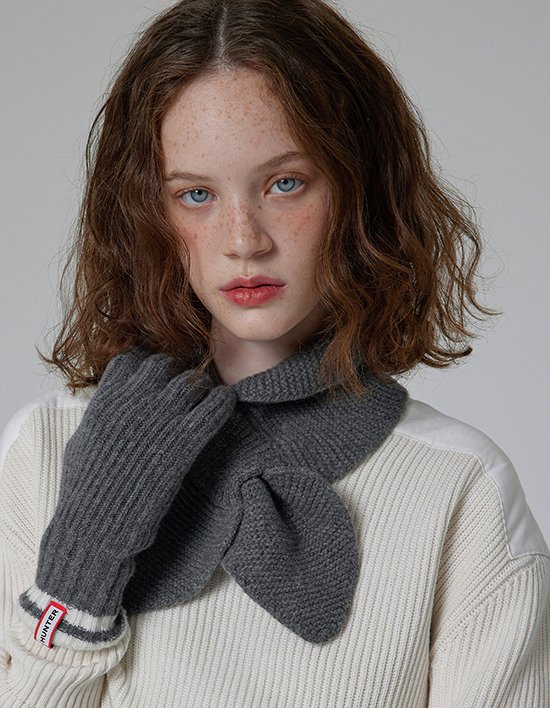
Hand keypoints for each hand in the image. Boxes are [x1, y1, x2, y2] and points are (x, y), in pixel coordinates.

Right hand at [34, 346, 236, 618]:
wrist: (97, 526)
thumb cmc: (85, 491)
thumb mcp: (81, 443)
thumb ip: (99, 415)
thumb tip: (108, 403)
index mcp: (106, 401)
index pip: (132, 359)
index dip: (145, 366)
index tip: (154, 379)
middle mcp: (135, 403)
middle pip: (165, 364)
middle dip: (175, 373)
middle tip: (183, 390)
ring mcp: (161, 421)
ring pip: (192, 381)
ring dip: (201, 387)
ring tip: (204, 400)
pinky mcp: (184, 444)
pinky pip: (215, 408)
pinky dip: (223, 402)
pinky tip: (224, 406)